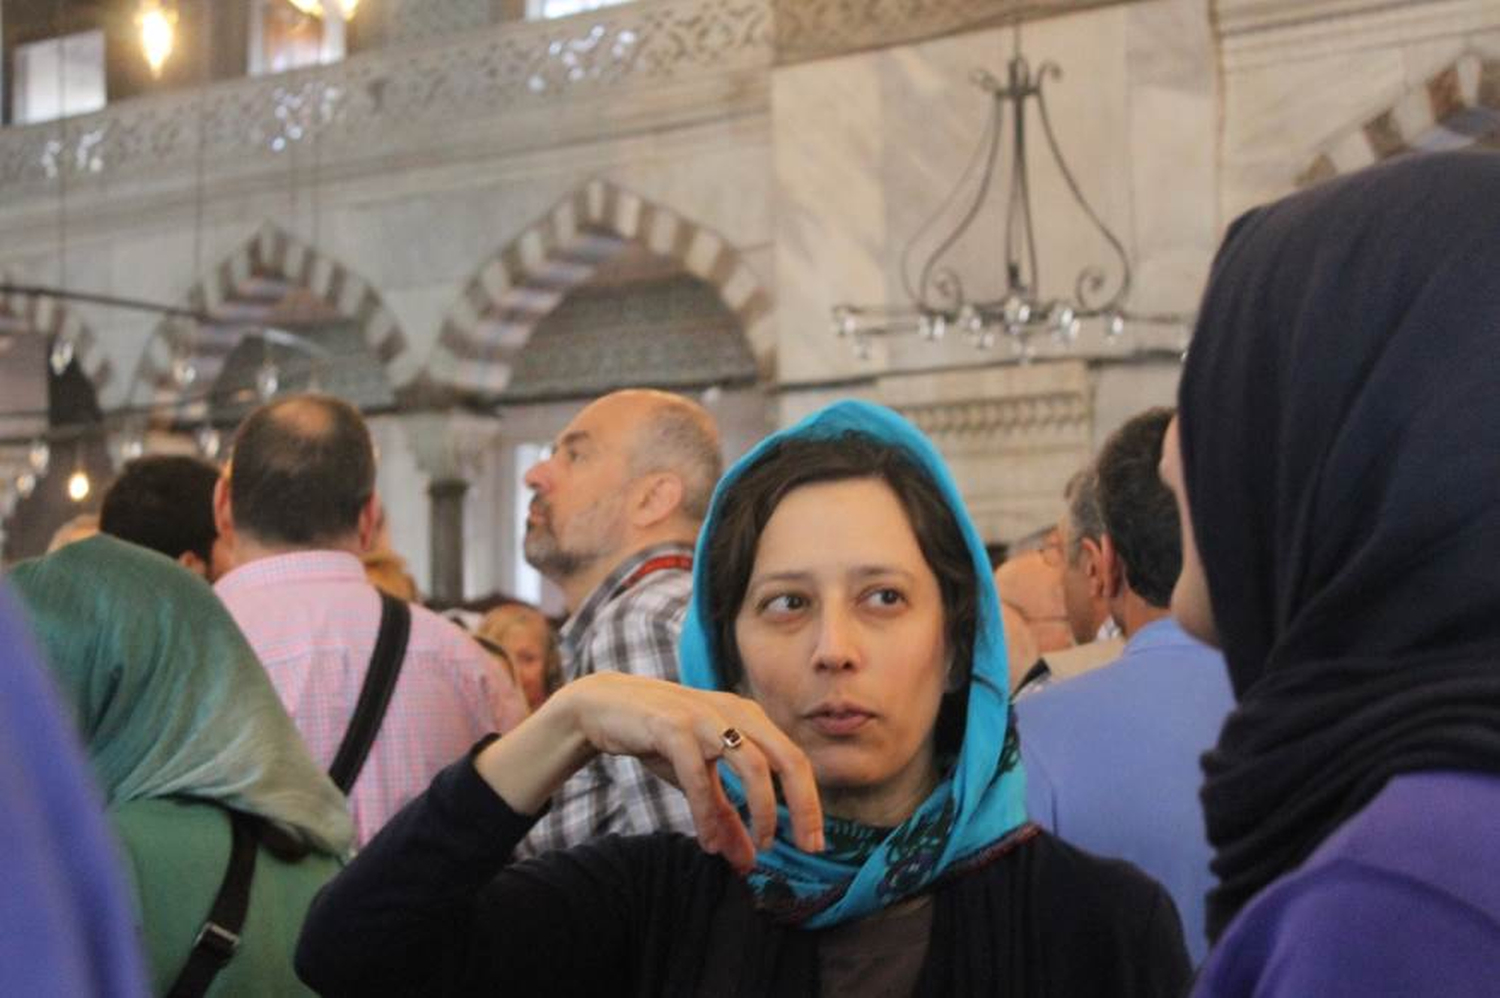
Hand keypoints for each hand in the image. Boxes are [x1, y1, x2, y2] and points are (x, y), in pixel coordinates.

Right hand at [474, 672, 822, 872]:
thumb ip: (726, 815)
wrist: (605, 706)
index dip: (810, 802)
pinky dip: (707, 811)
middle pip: (787, 759)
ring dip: (761, 809)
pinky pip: (699, 774)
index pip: (795, 760)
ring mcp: (705, 717)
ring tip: (761, 847)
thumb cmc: (661, 739)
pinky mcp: (672, 726)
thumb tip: (749, 862)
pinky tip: (707, 840)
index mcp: (749, 718)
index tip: (815, 843)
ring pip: (753, 764)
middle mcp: (735, 713)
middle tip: (807, 847)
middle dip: (803, 806)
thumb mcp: (701, 779)